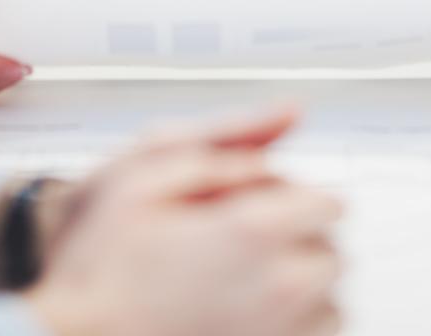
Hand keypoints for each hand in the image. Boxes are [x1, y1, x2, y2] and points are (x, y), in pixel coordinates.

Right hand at [23, 108, 342, 335]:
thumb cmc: (98, 264)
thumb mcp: (142, 173)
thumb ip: (225, 139)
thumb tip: (289, 114)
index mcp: (255, 233)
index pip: (328, 202)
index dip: (287, 193)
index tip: (247, 203)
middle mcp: (280, 290)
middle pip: (332, 251)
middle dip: (294, 237)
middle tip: (233, 239)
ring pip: (329, 301)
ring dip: (298, 284)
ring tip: (238, 280)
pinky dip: (293, 324)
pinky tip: (245, 313)